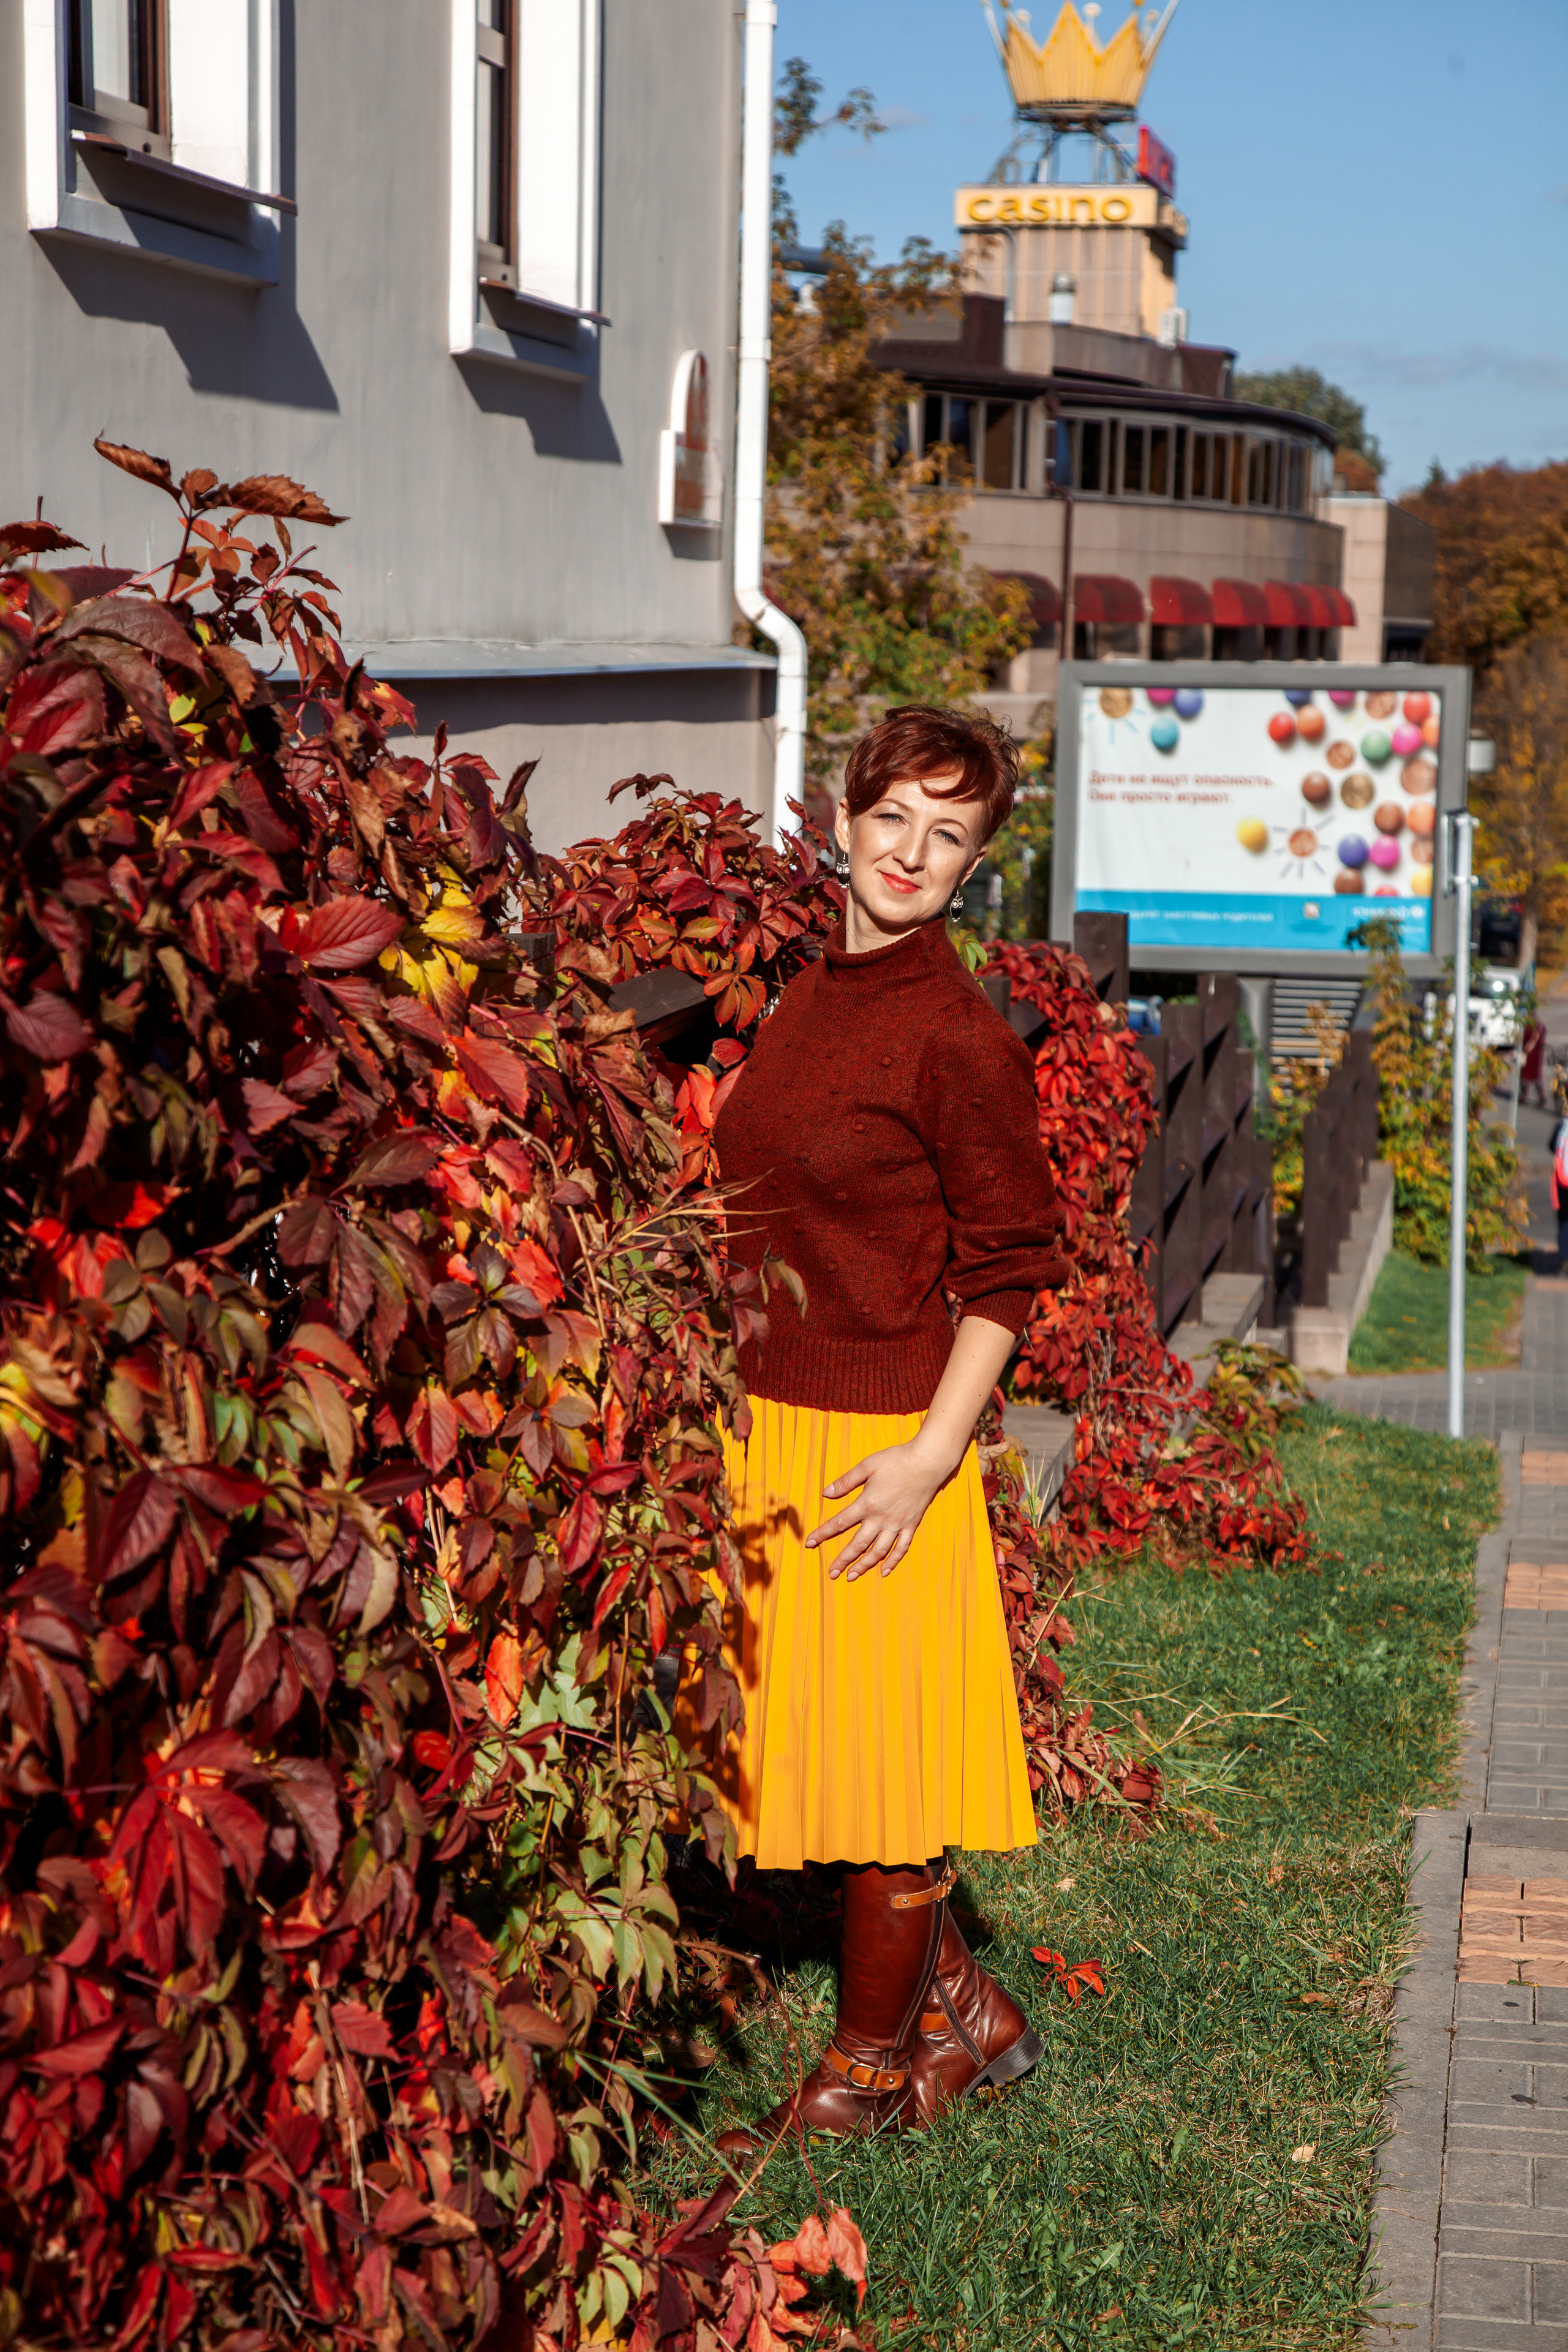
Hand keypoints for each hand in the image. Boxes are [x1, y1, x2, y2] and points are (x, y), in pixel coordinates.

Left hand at [805, 1434, 955, 1580]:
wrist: (928, 1462)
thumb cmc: (896, 1460)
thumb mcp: (867, 1466)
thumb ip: (846, 1481)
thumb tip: (826, 1493)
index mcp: (867, 1504)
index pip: (839, 1523)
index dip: (822, 1534)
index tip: (810, 1543)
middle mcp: (881, 1519)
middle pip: (857, 1545)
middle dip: (843, 1560)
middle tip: (832, 1574)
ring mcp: (897, 1524)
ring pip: (878, 1551)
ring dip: (864, 1565)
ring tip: (852, 1576)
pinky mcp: (911, 1525)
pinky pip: (901, 1548)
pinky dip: (893, 1561)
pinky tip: (883, 1571)